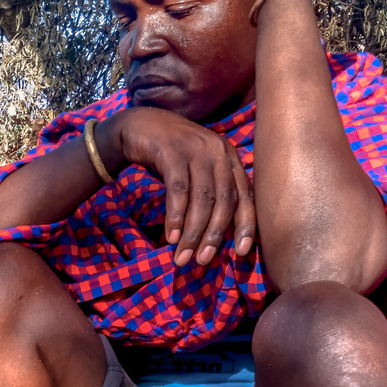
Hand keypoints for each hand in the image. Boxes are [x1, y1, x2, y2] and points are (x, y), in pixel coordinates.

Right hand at [100, 107, 255, 266]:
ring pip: (202, 198)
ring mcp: (196, 150)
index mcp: (230, 158)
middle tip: (202, 260)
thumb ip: (211, 192)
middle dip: (214, 235)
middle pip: (224, 200)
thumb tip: (215, 235)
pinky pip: (178, 190)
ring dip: (193, 231)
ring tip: (182, 255)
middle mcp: (218, 152)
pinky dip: (175, 216)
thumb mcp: (198, 170)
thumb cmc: (170, 155)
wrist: (140, 126)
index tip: (241, 253)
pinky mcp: (172, 151)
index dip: (245, 226)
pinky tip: (170, 235)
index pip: (245, 196)